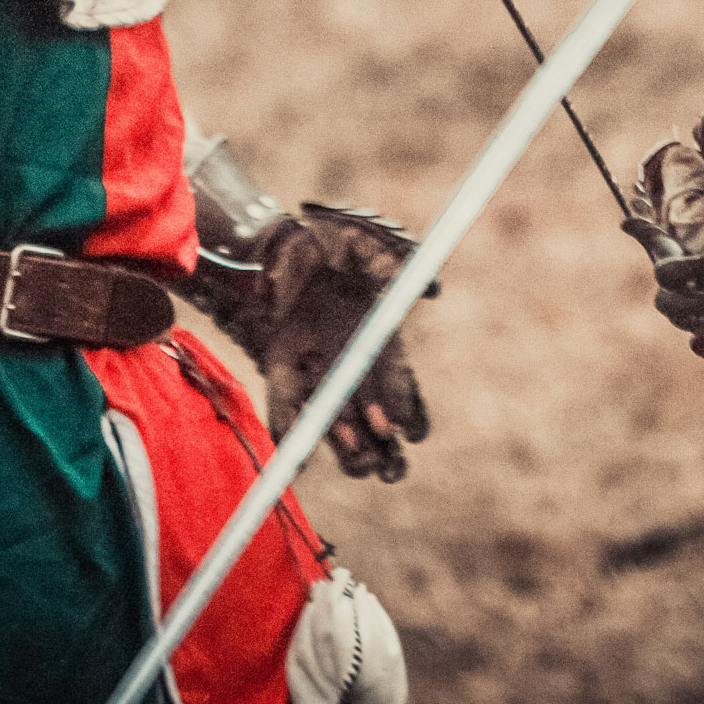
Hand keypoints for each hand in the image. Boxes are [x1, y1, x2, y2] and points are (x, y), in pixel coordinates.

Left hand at [241, 205, 430, 480]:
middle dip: (386, 451)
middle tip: (388, 467)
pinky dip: (290, 433)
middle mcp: (351, 363)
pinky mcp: (280, 368)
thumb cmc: (327, 237)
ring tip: (354, 459)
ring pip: (337, 424)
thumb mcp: (364, 241)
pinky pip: (287, 406)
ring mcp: (316, 369)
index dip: (410, 414)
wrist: (273, 236)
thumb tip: (430, 288)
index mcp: (379, 339)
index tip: (409, 430)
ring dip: (346, 448)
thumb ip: (392, 263)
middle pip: (376, 423)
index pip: (403, 388)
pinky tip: (295, 458)